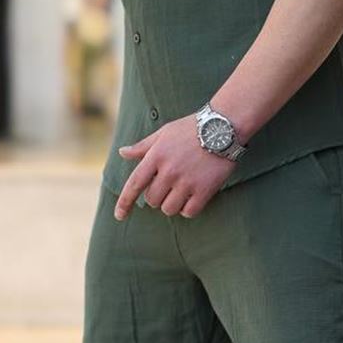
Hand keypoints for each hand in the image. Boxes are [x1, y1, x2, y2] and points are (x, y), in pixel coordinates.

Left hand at [114, 117, 236, 219]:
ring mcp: (187, 181)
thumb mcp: (164, 133)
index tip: (119, 216)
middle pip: (153, 200)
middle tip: (169, 185)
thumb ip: (143, 147)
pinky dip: (189, 209)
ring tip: (181, 191)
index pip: (134, 184)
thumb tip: (123, 152)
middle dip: (157, 196)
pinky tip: (193, 197)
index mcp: (156, 156)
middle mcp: (169, 171)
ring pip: (169, 209)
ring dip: (172, 204)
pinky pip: (189, 212)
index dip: (124, 202)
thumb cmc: (191, 128)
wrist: (223, 127)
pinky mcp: (204, 190)